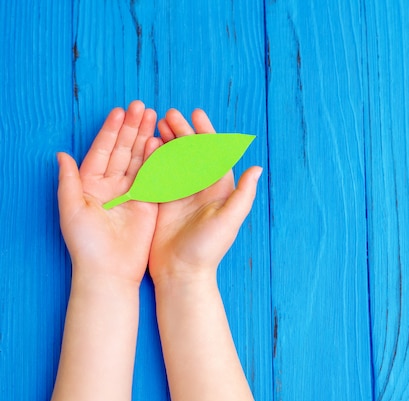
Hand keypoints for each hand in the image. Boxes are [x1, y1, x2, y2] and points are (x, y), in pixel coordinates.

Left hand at [57, 100, 159, 285]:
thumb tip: (61, 155)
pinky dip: (157, 160)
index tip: (119, 111)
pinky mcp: (148, 203)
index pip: (102, 151)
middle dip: (132, 128)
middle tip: (142, 107)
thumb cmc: (86, 243)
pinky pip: (154, 177)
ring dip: (145, 138)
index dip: (111, 130)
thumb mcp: (71, 209)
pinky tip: (160, 143)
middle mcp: (112, 186)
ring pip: (139, 160)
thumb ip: (68, 181)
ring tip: (154, 117)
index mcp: (91, 185)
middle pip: (123, 150)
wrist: (110, 270)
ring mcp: (132, 194)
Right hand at [148, 108, 261, 285]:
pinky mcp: (163, 203)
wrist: (181, 273)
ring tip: (156, 124)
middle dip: (182, 132)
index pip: (213, 154)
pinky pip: (158, 175)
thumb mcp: (228, 220)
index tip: (196, 114)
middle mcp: (200, 189)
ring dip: (167, 142)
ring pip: (174, 160)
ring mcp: (181, 195)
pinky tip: (145, 146)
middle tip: (169, 114)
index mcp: (219, 190)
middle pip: (192, 153)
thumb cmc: (208, 249)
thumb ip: (243, 195)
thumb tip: (257, 169)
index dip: (205, 133)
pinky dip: (153, 160)